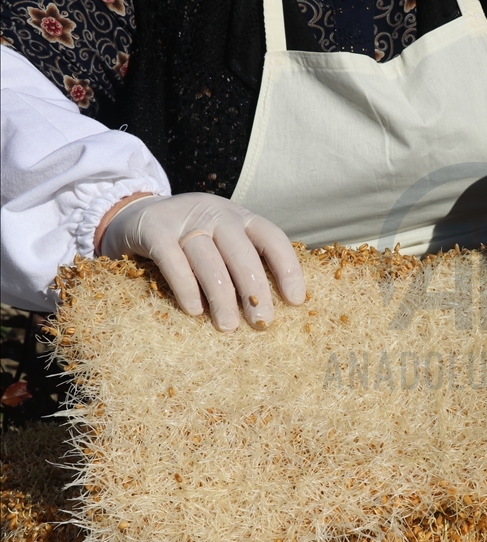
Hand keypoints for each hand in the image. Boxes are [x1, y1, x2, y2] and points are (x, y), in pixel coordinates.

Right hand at [99, 193, 305, 330]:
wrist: (135, 214)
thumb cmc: (191, 240)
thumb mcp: (222, 241)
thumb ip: (243, 263)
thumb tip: (269, 308)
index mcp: (240, 218)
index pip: (272, 238)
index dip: (288, 268)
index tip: (296, 300)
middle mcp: (216, 214)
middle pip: (242, 253)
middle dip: (255, 290)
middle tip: (262, 323)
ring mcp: (184, 219)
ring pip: (209, 259)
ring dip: (222, 296)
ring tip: (228, 326)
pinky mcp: (154, 229)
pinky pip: (173, 260)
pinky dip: (186, 287)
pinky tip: (194, 310)